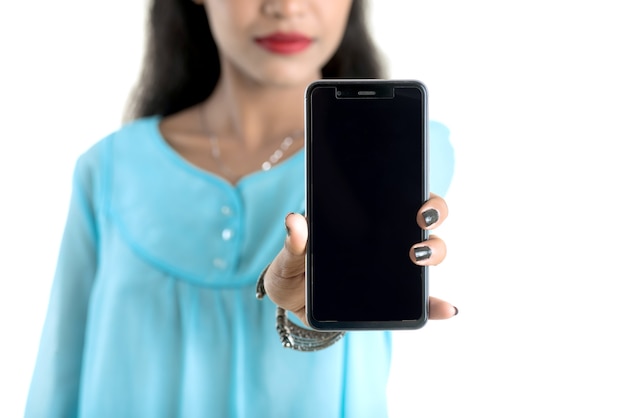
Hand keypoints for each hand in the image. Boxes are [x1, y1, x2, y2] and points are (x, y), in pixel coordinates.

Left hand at [263, 193, 456, 325]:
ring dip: (434, 251)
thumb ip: (294, 242)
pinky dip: (439, 306)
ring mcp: (394, 269)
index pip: (401, 198)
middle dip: (433, 213)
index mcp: (364, 221)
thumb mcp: (289, 257)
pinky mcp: (396, 300)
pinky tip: (448, 309)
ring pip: (430, 252)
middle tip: (420, 220)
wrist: (293, 306)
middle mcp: (387, 240)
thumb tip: (295, 220)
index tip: (417, 199)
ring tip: (418, 258)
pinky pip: (424, 302)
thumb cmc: (293, 272)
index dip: (419, 192)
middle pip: (425, 219)